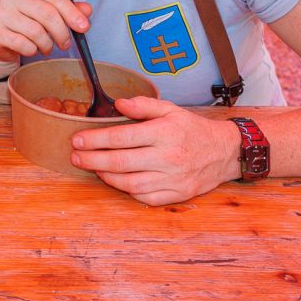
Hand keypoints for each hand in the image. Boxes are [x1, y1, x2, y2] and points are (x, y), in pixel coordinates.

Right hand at [0, 0, 92, 79]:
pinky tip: (32, 49)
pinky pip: (23, 44)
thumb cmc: (28, 23)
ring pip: (35, 31)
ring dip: (47, 44)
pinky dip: (32, 50)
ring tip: (47, 47)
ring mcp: (0, 12)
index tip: (84, 27)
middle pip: (46, 13)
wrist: (1, 41)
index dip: (72, 12)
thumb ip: (69, 10)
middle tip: (66, 44)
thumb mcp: (49, 13)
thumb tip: (87, 10)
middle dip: (62, 32)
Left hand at [70, 95, 240, 204]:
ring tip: (93, 167)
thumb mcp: (171, 109)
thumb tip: (119, 103)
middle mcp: (168, 157)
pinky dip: (128, 191)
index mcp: (165, 132)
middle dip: (92, 159)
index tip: (78, 139)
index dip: (96, 139)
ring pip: (130, 183)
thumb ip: (144, 105)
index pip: (122, 137)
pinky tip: (116, 181)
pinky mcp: (177, 195)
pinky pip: (145, 197)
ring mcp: (173, 178)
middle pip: (121, 161)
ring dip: (106, 177)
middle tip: (75, 157)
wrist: (225, 152)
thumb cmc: (192, 129)